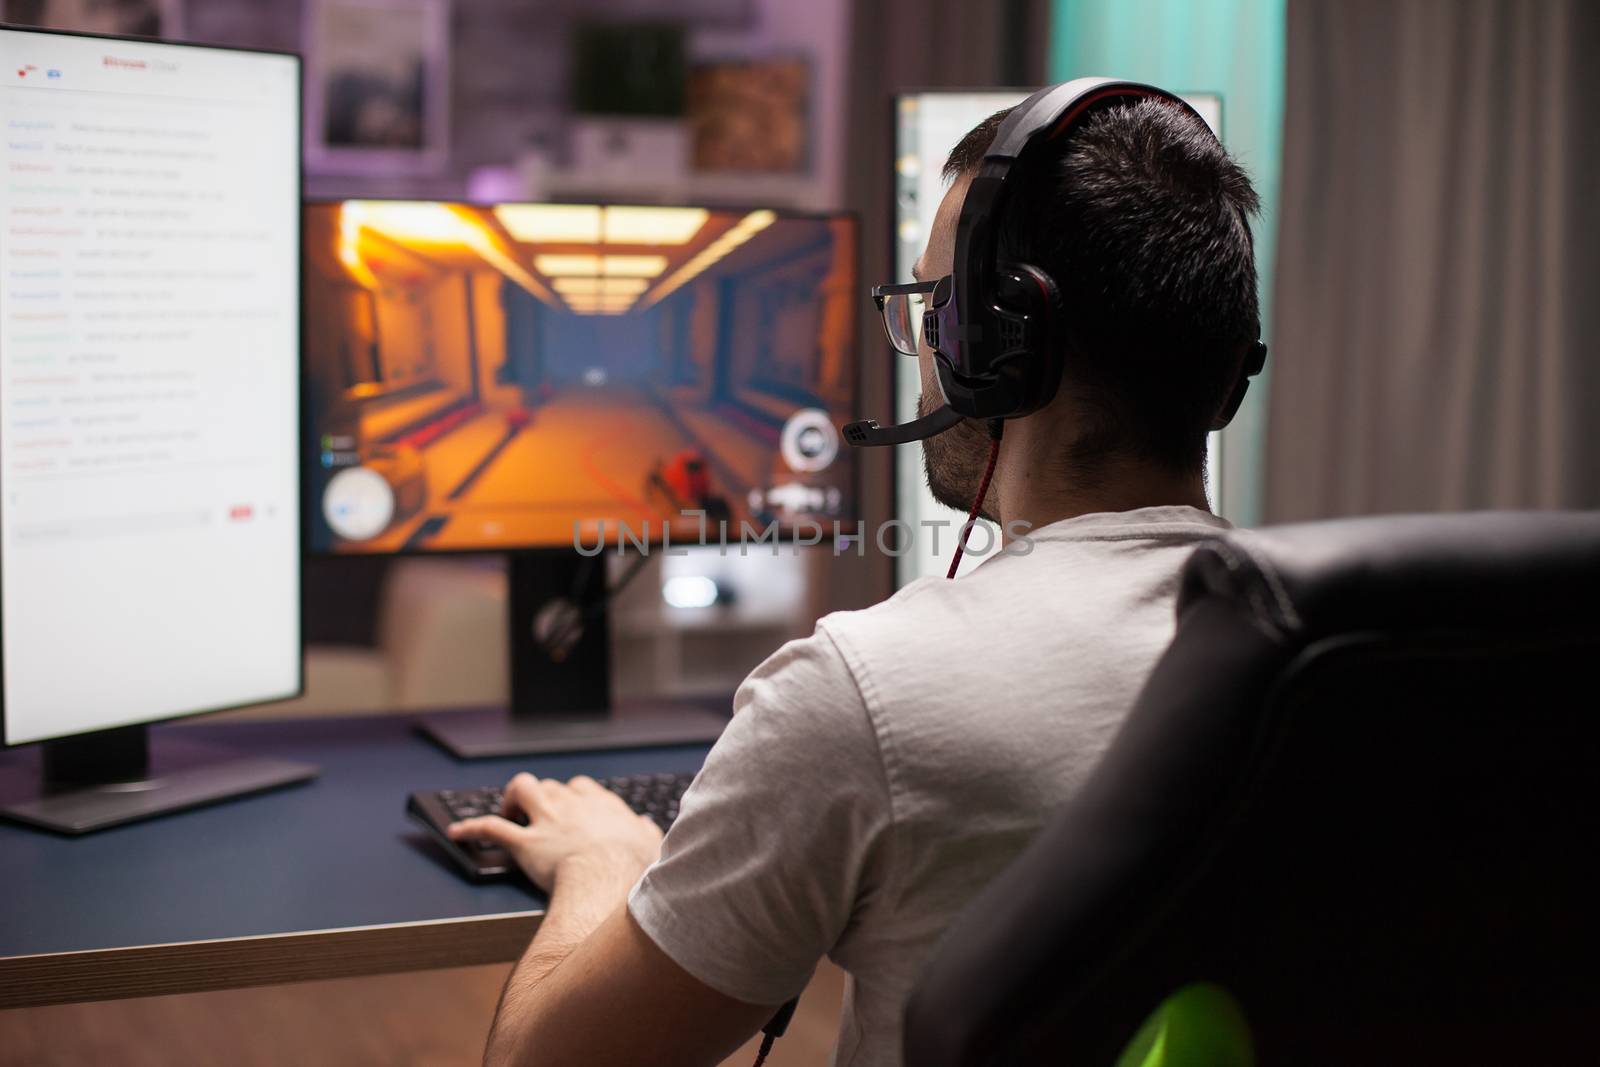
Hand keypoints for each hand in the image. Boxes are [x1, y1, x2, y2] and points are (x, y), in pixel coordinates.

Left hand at [448, 773, 663, 891]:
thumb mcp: (650, 844)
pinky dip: (471, 828)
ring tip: (508, 810)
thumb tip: (646, 826)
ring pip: (522, 789)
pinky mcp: (525, 841)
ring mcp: (546, 820)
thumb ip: (645, 832)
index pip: (580, 786)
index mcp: (600, 804)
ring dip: (512, 797)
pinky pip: (490, 827)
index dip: (570, 796)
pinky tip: (458, 832)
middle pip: (549, 785)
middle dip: (540, 797)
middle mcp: (570, 804)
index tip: (568, 807)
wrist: (608, 877)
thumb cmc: (631, 866)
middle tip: (536, 814)